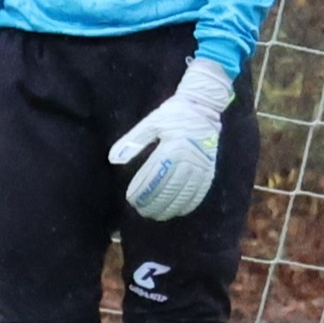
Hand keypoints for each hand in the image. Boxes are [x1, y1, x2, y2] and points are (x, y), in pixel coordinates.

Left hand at [108, 59, 232, 220]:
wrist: (203, 107)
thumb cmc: (173, 114)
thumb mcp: (150, 122)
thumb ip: (133, 141)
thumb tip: (114, 159)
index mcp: (172, 147)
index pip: (154, 177)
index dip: (142, 192)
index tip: (132, 200)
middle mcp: (188, 159)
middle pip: (170, 189)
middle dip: (154, 204)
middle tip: (141, 211)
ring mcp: (201, 166)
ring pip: (185, 194)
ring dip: (170, 208)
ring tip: (157, 215)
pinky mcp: (209, 169)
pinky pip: (200, 192)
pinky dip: (189, 204)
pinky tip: (179, 210)